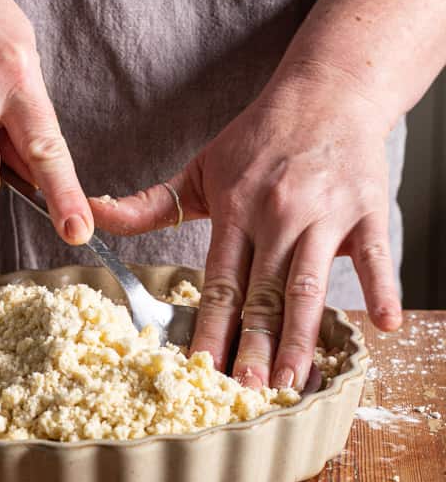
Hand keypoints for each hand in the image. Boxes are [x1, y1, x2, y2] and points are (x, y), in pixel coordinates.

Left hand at [91, 77, 402, 389]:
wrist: (326, 91)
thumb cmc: (259, 136)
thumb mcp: (199, 168)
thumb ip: (149, 203)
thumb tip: (95, 213)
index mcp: (236, 209)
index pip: (220, 282)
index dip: (211, 328)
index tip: (202, 367)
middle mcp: (278, 216)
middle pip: (262, 294)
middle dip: (252, 346)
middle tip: (244, 391)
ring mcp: (324, 214)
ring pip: (308, 286)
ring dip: (299, 337)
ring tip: (290, 379)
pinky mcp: (365, 210)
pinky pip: (374, 255)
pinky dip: (382, 288)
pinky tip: (385, 325)